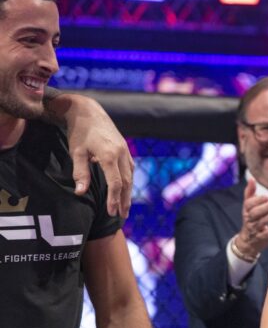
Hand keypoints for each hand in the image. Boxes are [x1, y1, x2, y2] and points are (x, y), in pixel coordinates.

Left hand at [65, 96, 133, 218]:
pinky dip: (128, 183)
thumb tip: (80, 193)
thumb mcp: (76, 152)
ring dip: (127, 194)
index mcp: (109, 155)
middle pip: (126, 183)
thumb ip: (80, 173)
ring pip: (130, 177)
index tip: (111, 213)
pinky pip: (130, 170)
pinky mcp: (126, 150)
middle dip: (124, 201)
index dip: (113, 199)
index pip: (115, 183)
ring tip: (124, 208)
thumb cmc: (79, 132)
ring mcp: (125, 152)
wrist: (89, 112)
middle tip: (121, 216)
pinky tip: (125, 191)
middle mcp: (121, 154)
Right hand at [234, 179, 267, 259]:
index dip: (256, 200)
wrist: (248, 242)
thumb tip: (252, 179)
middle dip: (266, 207)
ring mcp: (254, 230)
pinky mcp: (261, 239)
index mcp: (246, 211)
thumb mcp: (249, 207)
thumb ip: (250, 193)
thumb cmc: (251, 220)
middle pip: (255, 213)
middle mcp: (249, 220)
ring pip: (262, 223)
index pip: (248, 204)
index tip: (266, 196)